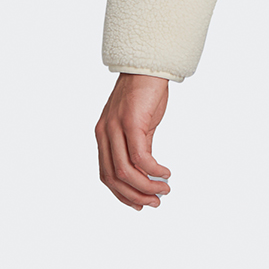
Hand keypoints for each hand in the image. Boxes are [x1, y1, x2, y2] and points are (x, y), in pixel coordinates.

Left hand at [95, 73, 170, 209]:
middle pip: (113, 178)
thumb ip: (138, 143)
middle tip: (154, 203)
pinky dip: (153, 170)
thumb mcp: (139, 122)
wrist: (150, 65)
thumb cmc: (146, 91)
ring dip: (145, 186)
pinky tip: (165, 173)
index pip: (106, 175)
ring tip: (163, 191)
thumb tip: (146, 167)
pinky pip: (140, 157)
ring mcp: (116, 128)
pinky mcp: (131, 123)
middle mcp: (104, 134)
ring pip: (125, 172)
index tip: (140, 203)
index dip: (121, 194)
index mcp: (103, 135)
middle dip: (134, 196)